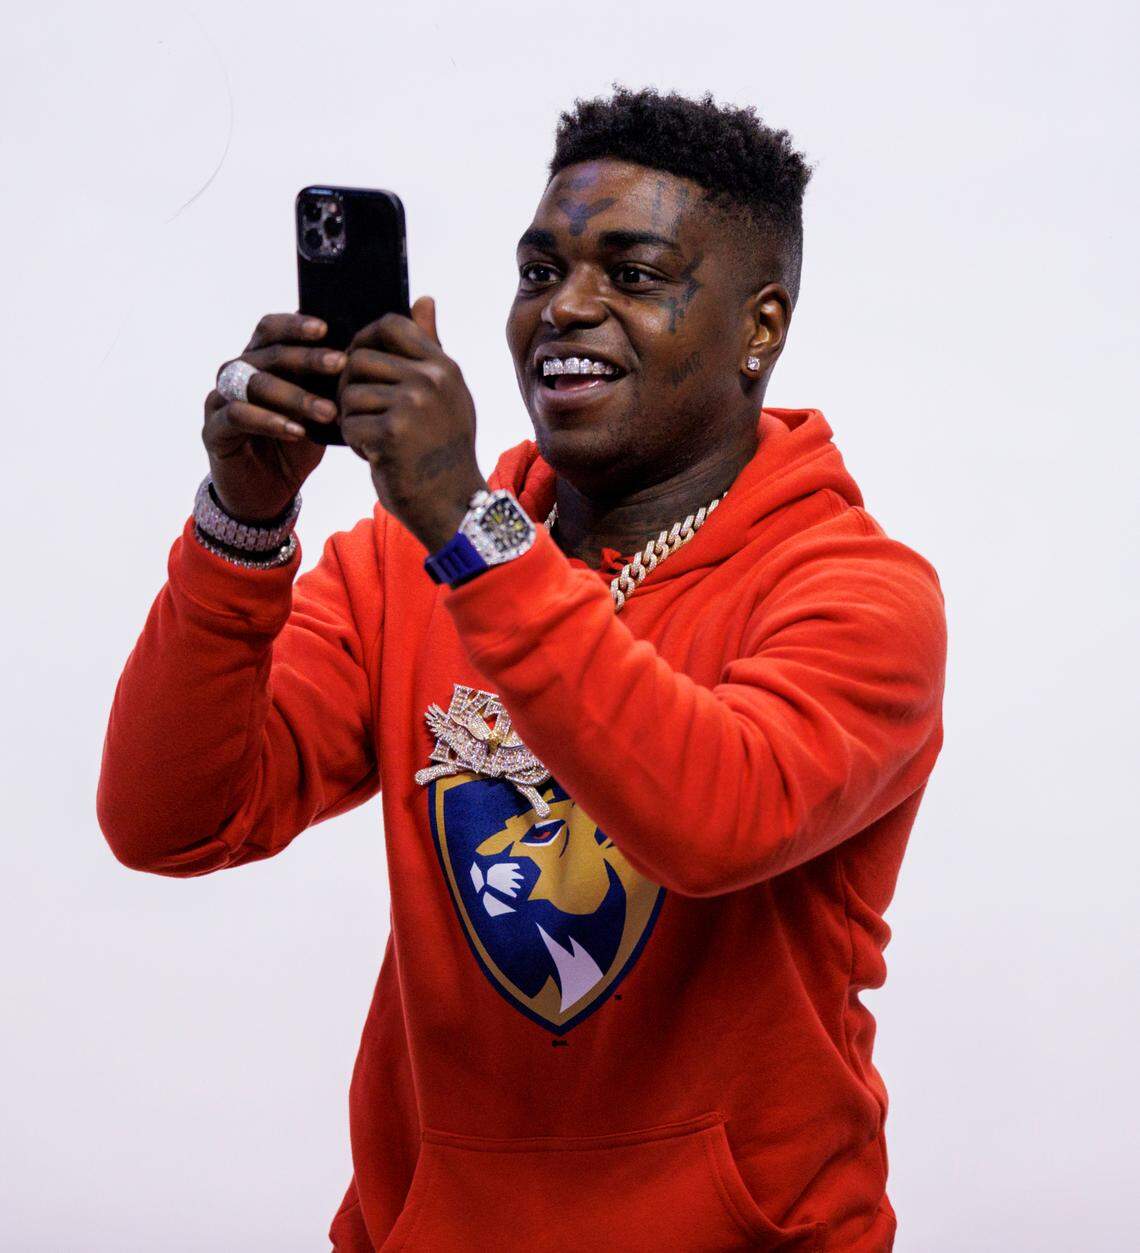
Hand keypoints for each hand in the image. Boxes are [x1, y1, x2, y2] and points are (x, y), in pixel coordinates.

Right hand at [202, 314, 345, 521]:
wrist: (267, 495)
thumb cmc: (294, 448)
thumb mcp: (317, 416)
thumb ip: (328, 388)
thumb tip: (360, 358)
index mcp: (258, 362)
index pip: (270, 330)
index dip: (295, 325)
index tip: (327, 328)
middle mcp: (235, 375)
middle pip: (268, 354)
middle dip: (308, 358)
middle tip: (340, 364)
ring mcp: (220, 400)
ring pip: (255, 384)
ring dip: (295, 395)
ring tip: (329, 411)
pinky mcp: (213, 430)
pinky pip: (238, 416)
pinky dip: (269, 421)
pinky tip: (297, 432)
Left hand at [340, 296, 485, 552]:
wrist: (453, 505)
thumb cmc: (442, 451)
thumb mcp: (445, 394)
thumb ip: (430, 347)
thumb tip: (423, 298)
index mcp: (443, 366)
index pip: (391, 324)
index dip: (364, 339)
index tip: (361, 366)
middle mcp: (431, 379)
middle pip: (359, 359)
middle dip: (351, 388)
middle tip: (365, 414)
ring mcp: (413, 405)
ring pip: (350, 394)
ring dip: (353, 419)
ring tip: (376, 438)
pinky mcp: (392, 433)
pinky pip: (349, 424)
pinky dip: (356, 444)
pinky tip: (377, 456)